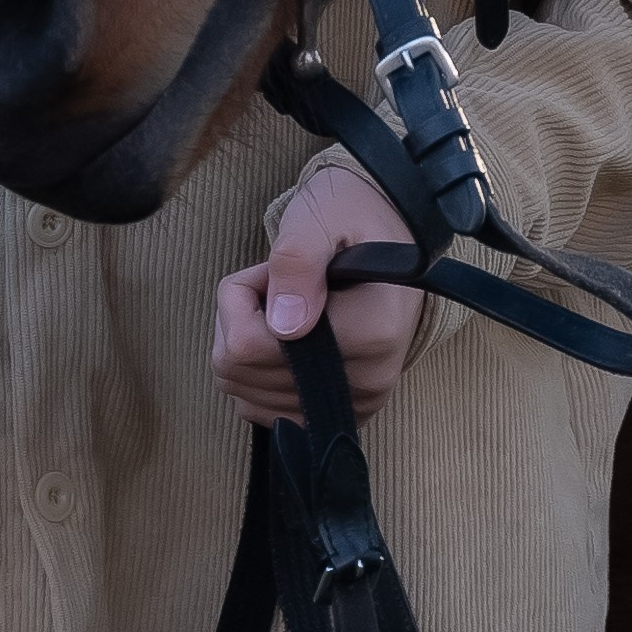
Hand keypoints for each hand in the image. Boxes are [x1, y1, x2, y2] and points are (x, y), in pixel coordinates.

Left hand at [212, 169, 421, 428]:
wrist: (390, 235)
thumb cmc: (353, 216)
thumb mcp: (321, 217)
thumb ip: (298, 261)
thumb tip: (283, 325)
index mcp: (370, 331)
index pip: (251, 344)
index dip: (244, 297)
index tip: (272, 269)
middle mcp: (368, 379)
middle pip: (240, 371)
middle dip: (240, 318)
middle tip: (278, 282)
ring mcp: (356, 404)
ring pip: (242, 392)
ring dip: (246, 343)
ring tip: (285, 304)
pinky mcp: (341, 415)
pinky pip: (261, 409)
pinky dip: (256, 372)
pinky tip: (285, 336)